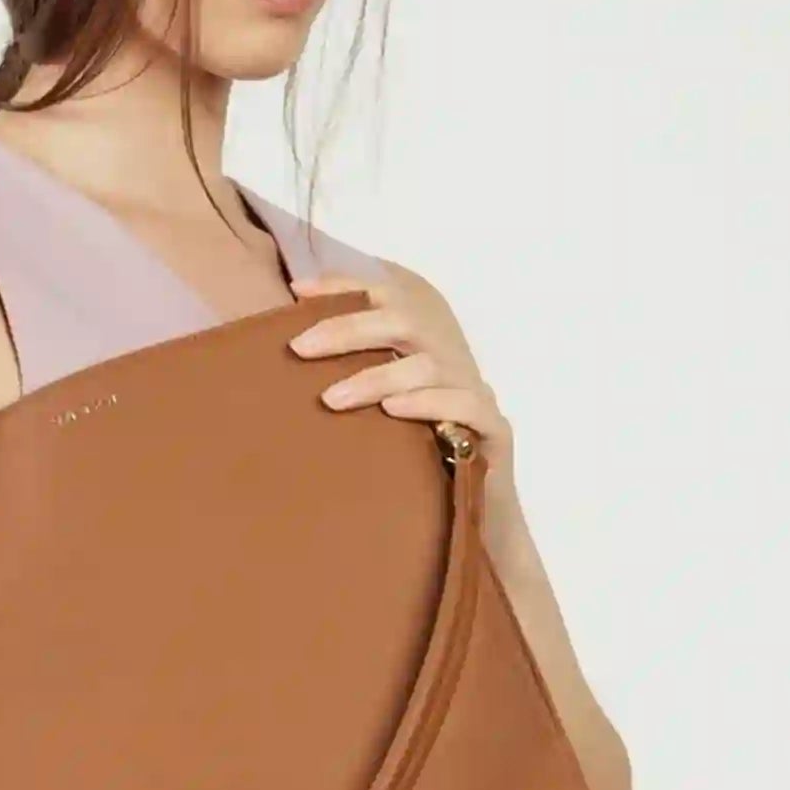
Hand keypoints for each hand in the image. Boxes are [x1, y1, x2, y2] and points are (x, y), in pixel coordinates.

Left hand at [286, 270, 514, 487]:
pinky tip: (391, 411)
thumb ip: (352, 365)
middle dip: (347, 329)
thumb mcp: (381, 398)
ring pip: (427, 365)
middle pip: (405, 319)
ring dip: (375, 378)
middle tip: (299, 348)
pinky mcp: (494, 428)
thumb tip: (294, 340)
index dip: (344, 284)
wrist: (476, 505)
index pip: (389, 291)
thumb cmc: (419, 445)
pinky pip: (464, 404)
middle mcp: (453, 354)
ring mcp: (475, 389)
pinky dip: (425, 403)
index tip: (297, 291)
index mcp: (428, 335)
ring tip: (331, 400)